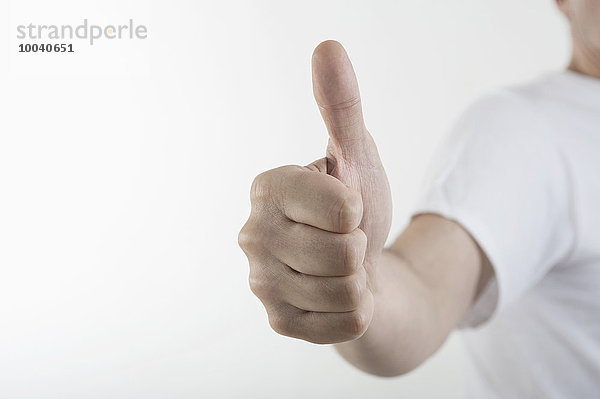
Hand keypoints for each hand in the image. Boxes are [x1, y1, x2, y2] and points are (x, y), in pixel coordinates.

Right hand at [239, 40, 391, 343]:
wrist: (361, 267)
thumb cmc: (355, 208)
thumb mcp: (355, 155)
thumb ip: (340, 105)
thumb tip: (328, 46)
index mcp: (267, 188)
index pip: (342, 205)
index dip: (359, 208)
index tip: (346, 207)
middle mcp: (252, 235)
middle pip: (344, 251)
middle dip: (360, 246)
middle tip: (344, 242)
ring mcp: (261, 283)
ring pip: (346, 290)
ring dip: (359, 279)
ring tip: (341, 269)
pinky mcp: (279, 321)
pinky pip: (345, 323)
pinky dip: (357, 311)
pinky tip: (338, 297)